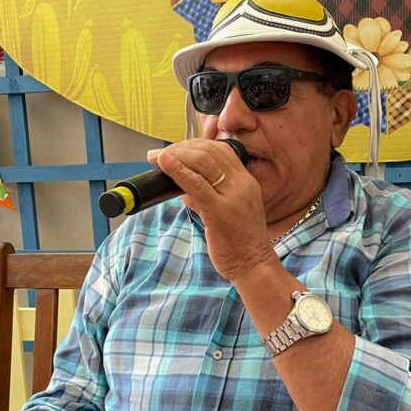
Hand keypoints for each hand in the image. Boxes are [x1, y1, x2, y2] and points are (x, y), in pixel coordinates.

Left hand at [147, 139, 276, 280]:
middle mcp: (242, 184)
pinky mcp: (220, 211)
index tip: (177, 150)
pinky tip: (164, 164)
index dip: (195, 145)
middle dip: (181, 148)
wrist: (254, 265)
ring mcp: (232, 197)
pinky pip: (196, 184)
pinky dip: (177, 170)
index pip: (220, 150)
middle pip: (209, 152)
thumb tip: (181, 184)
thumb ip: (206, 196)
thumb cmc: (240, 242)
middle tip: (160, 154)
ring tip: (156, 158)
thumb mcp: (227, 212)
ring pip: (202, 163)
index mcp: (246, 182)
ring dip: (175, 156)